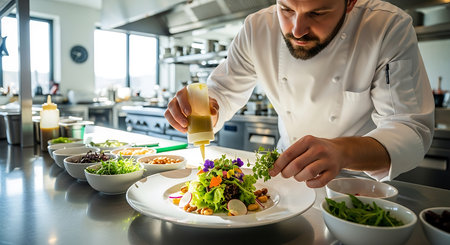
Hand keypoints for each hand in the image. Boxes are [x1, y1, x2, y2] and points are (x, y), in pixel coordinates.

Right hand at [165, 86, 218, 132]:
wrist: (204, 111)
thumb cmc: (206, 104)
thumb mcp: (212, 104)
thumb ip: (214, 106)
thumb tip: (213, 112)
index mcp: (186, 92)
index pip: (181, 95)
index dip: (183, 103)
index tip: (189, 113)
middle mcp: (177, 98)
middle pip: (172, 104)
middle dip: (178, 115)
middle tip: (186, 123)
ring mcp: (173, 106)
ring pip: (168, 112)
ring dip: (175, 122)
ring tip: (185, 129)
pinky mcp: (172, 114)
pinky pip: (169, 119)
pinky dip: (175, 125)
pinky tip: (183, 130)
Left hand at [269, 135, 390, 187]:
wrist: (339, 150)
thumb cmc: (317, 149)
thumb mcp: (304, 145)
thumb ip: (290, 154)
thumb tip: (273, 167)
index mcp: (308, 141)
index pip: (288, 154)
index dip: (278, 165)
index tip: (272, 172)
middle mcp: (318, 149)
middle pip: (296, 165)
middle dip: (287, 173)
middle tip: (286, 174)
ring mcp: (327, 160)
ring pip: (307, 173)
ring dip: (299, 178)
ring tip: (298, 176)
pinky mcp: (334, 171)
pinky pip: (319, 182)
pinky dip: (311, 184)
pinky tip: (308, 181)